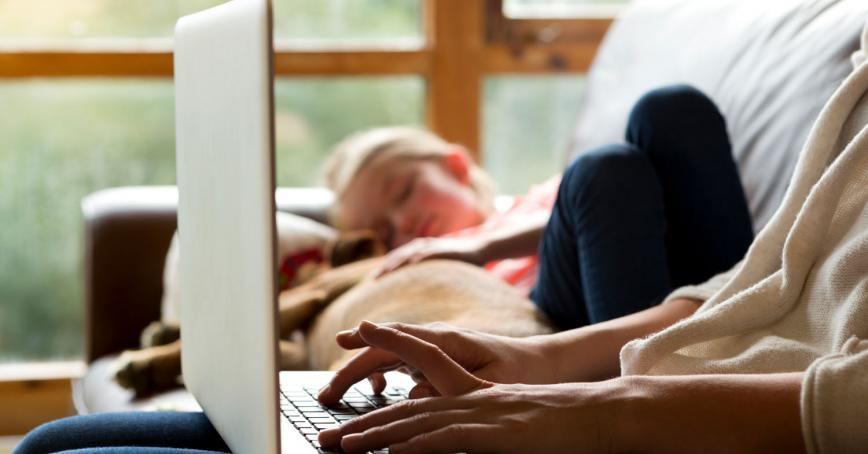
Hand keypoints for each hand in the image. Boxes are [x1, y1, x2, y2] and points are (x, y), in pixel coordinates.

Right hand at [317, 321, 557, 405]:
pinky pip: (402, 364)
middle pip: (384, 349)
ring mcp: (437, 349)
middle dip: (351, 368)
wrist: (548, 364)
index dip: (370, 340)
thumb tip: (412, 397)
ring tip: (337, 396)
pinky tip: (379, 390)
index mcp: (449, 341)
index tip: (343, 340)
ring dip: (361, 372)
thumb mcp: (494, 387)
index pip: (400, 338)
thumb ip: (453, 390)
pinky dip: (384, 374)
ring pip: (388, 356)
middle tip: (326, 394)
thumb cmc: (525, 373)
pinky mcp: (440, 361)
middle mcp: (438, 340)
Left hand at [317, 322, 627, 452]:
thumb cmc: (559, 420)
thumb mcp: (510, 417)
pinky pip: (443, 437)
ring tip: (343, 445)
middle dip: (363, 419)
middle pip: (405, 402)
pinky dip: (413, 444)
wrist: (597, 413)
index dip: (388, 349)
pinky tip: (390, 452)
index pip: (421, 364)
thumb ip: (478, 419)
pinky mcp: (491, 432)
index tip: (357, 339)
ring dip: (376, 435)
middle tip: (328, 433)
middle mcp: (469, 394)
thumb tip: (448, 429)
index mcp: (473, 389)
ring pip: (415, 419)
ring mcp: (478, 412)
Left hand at [376, 236, 486, 277]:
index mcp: (418, 252)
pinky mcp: (445, 248)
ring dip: (398, 262)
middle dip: (386, 267)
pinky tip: (412, 264)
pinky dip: (420, 257)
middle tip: (374, 279)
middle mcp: (422, 246)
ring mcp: (433, 246)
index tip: (372, 281)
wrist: (480, 249)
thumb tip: (416, 300)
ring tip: (387, 272)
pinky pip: (430, 252)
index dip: (384, 269)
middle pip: (399, 256)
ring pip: (411, 252)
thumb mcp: (438, 272)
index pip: (396, 260)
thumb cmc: (458, 263)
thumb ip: (426, 280)